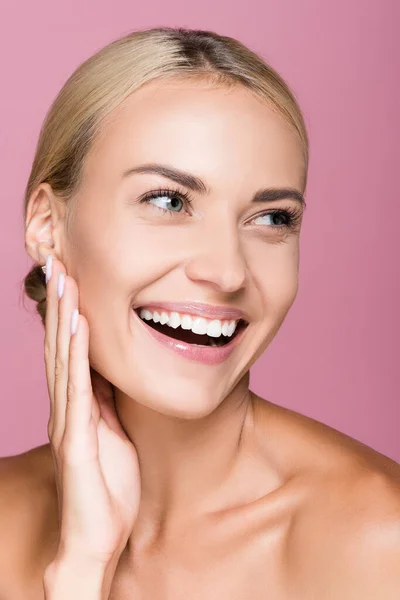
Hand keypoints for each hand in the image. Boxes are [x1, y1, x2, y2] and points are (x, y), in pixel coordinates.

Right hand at [43, 256, 140, 567]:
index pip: (69, 349)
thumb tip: (111, 372)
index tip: (70, 276)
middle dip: (60, 301)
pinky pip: (77, 390)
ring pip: (63, 359)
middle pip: (60, 344)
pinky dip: (76, 356)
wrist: (99, 537)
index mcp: (78, 404)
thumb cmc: (109, 486)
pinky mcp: (76, 440)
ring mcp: (69, 422)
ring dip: (64, 317)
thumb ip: (108, 402)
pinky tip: (78, 327)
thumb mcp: (115, 433)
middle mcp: (67, 407)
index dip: (68, 312)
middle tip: (57, 260)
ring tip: (65, 280)